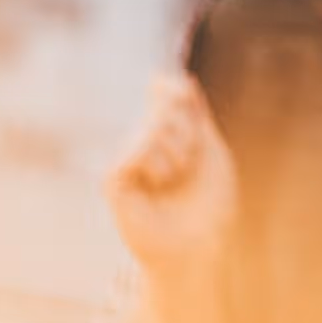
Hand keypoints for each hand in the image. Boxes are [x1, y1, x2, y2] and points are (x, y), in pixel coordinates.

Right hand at [106, 73, 237, 277]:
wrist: (200, 245)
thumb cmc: (208, 202)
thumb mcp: (209, 149)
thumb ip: (195, 113)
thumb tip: (181, 77)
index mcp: (167, 135)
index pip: (164, 95)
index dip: (172, 90)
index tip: (182, 92)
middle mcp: (142, 143)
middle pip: (165, 108)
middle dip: (189, 133)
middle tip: (190, 164)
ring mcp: (126, 161)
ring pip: (152, 128)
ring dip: (178, 155)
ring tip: (175, 181)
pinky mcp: (112, 181)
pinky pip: (132, 151)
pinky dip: (154, 165)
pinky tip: (157, 186)